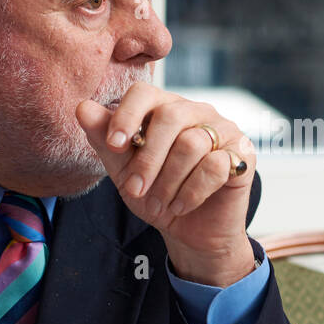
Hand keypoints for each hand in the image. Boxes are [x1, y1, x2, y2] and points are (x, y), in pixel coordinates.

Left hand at [76, 83, 257, 285]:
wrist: (189, 232)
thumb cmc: (157, 194)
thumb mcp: (123, 170)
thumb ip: (104, 138)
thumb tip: (82, 107)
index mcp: (164, 107)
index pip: (145, 92)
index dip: (127, 115)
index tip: (114, 146)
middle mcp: (196, 111)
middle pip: (170, 116)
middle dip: (148, 159)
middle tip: (135, 190)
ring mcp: (223, 130)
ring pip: (192, 144)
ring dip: (169, 182)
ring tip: (160, 204)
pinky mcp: (242, 155)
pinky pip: (214, 166)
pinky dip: (191, 192)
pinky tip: (182, 206)